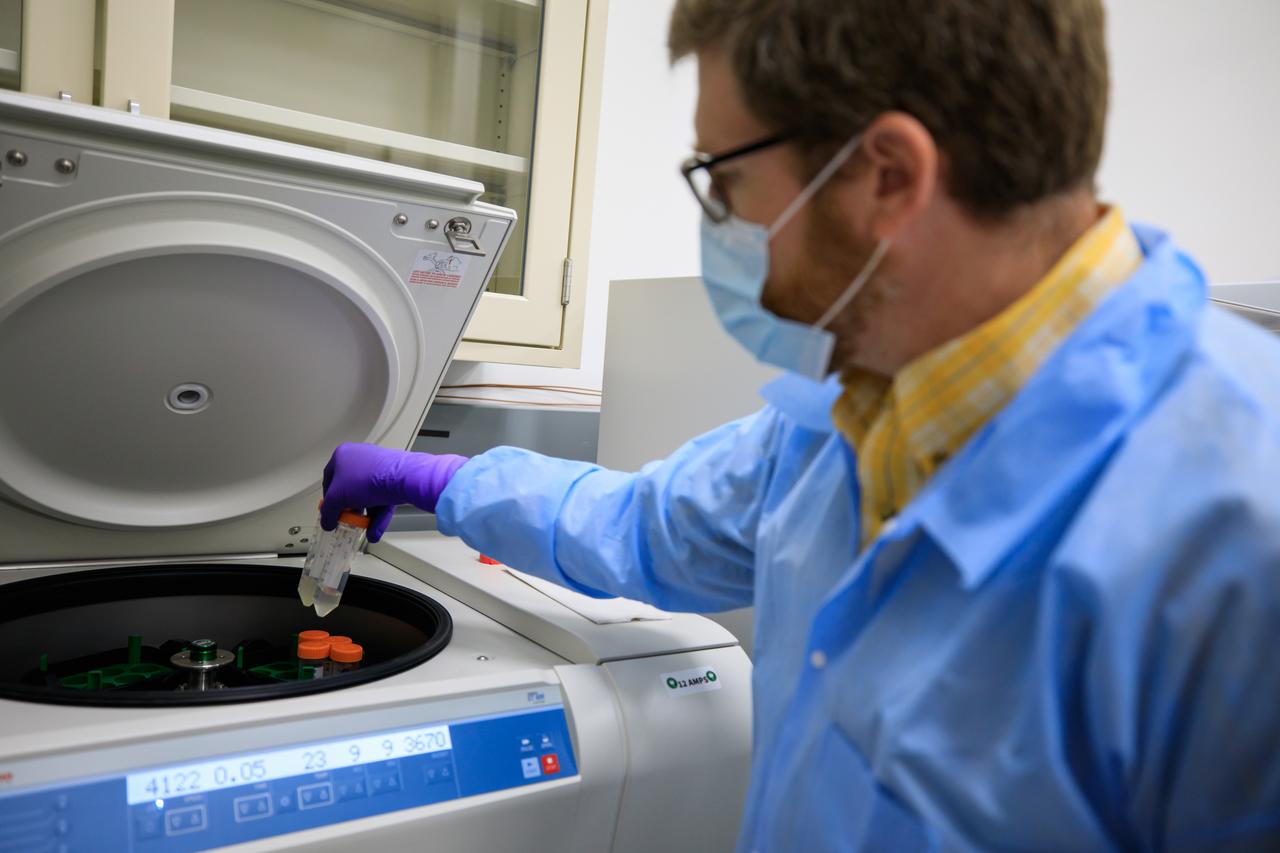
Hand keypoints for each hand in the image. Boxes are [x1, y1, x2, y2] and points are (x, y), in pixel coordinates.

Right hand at [320, 443, 468, 541]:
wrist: (402, 477)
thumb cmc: (368, 478)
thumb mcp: (337, 498)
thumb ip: (328, 512)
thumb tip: (327, 522)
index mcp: (343, 455)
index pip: (329, 479)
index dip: (328, 498)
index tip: (330, 511)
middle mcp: (361, 458)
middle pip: (350, 489)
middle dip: (350, 509)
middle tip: (348, 520)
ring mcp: (379, 467)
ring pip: (368, 496)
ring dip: (366, 516)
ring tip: (365, 529)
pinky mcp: (394, 477)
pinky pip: (383, 498)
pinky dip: (379, 515)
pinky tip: (375, 530)